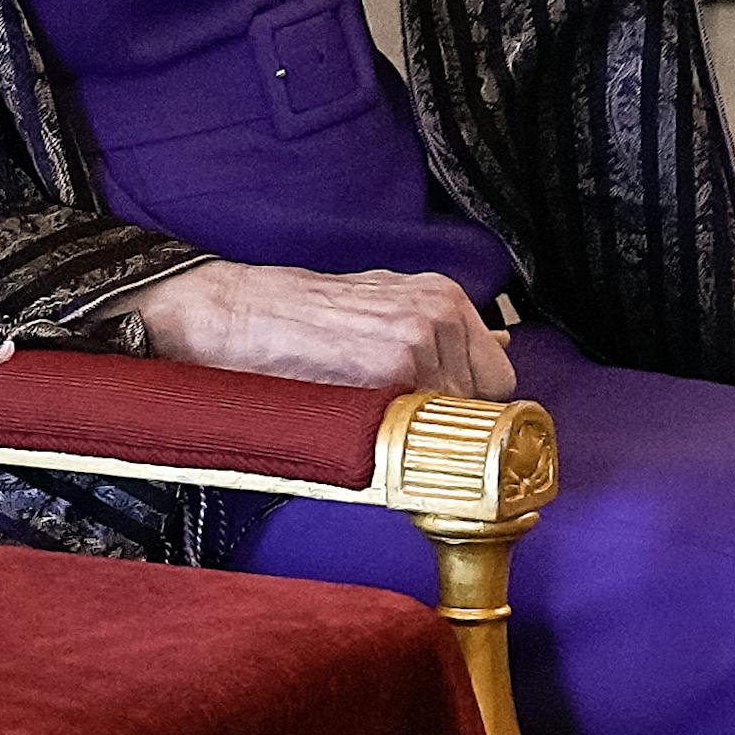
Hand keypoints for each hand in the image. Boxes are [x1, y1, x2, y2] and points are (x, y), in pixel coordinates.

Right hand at [129, 258, 517, 400]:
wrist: (235, 315)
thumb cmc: (298, 316)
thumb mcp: (378, 304)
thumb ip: (435, 327)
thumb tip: (499, 344)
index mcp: (442, 296)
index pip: (497, 376)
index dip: (466, 405)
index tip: (438, 420)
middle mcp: (441, 312)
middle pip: (483, 401)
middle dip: (447, 419)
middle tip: (395, 418)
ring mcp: (420, 339)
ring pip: (452, 420)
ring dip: (418, 430)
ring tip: (366, 409)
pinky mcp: (393, 369)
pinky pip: (420, 428)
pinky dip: (398, 438)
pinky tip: (360, 417)